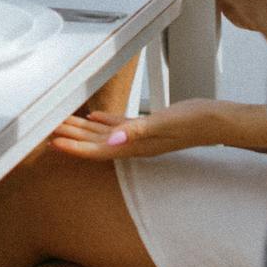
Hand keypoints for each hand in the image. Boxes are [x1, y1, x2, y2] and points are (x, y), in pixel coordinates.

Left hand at [51, 99, 221, 161]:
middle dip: (71, 137)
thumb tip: (112, 141)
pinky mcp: (148, 126)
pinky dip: (104, 121)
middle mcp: (135, 144)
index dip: (74, 147)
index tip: (53, 142)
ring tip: (62, 121)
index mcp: (135, 147)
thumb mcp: (164, 123)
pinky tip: (93, 115)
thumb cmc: (195, 122)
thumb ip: (136, 132)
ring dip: (83, 129)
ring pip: (104, 134)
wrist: (219, 120)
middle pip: (95, 143)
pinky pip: (119, 126)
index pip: (97, 150)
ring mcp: (141, 136)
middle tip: (47, 129)